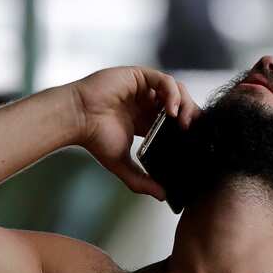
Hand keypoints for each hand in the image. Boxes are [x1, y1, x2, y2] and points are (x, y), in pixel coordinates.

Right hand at [67, 66, 201, 200]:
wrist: (77, 119)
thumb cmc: (94, 139)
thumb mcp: (122, 164)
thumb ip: (141, 180)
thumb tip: (162, 196)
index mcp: (145, 120)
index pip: (174, 121)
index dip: (187, 128)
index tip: (194, 141)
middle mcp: (145, 102)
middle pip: (179, 104)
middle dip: (190, 115)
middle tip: (193, 131)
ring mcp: (143, 88)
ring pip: (175, 90)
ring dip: (185, 104)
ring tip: (184, 122)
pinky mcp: (138, 76)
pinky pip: (164, 80)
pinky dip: (172, 93)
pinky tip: (171, 110)